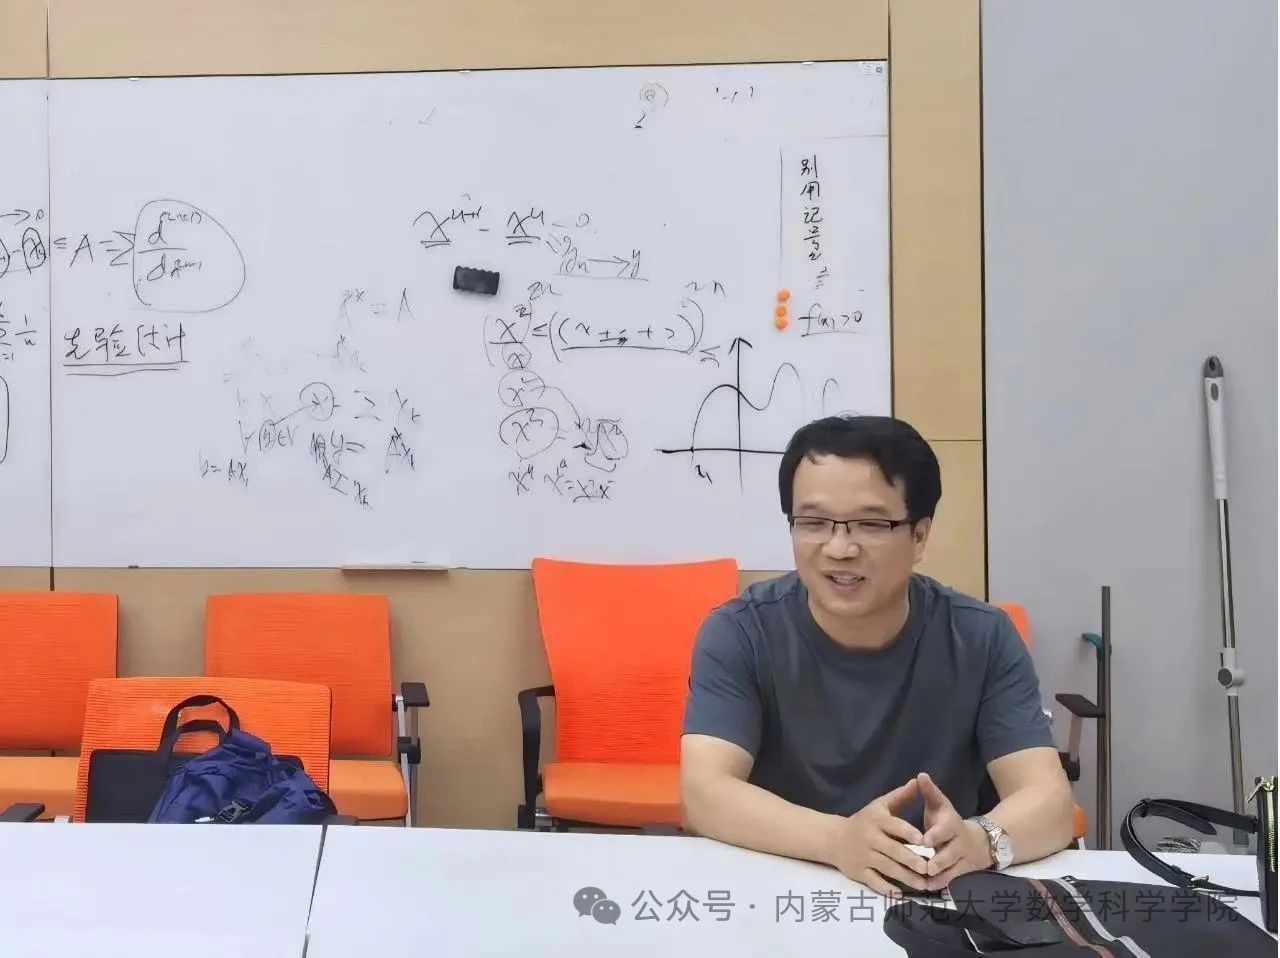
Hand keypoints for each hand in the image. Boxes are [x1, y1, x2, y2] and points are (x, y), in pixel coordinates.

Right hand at [828, 779, 931, 898]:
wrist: (834, 838)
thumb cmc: (864, 820)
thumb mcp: (880, 805)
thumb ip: (900, 796)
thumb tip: (918, 781)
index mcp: (876, 820)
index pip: (894, 826)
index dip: (908, 833)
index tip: (923, 840)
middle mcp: (870, 838)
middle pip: (892, 850)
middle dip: (910, 860)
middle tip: (927, 868)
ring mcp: (864, 857)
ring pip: (887, 868)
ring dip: (905, 877)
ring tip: (923, 884)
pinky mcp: (859, 872)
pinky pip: (874, 882)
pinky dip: (886, 888)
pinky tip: (900, 893)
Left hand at [917, 772, 993, 889]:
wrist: (979, 840)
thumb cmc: (947, 821)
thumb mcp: (940, 805)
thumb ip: (929, 792)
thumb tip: (920, 775)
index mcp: (952, 824)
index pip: (945, 829)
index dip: (936, 835)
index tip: (925, 841)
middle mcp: (960, 843)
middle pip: (951, 853)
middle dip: (939, 860)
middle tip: (926, 867)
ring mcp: (964, 860)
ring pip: (954, 871)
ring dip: (941, 877)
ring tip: (925, 883)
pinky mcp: (964, 873)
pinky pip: (954, 881)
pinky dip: (944, 886)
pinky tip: (931, 891)